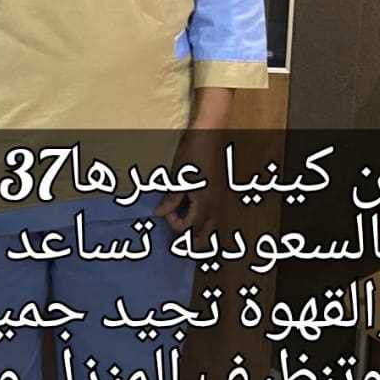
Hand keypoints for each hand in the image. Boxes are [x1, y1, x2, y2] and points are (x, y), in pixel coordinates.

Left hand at [154, 127, 225, 242]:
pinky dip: (204, 220)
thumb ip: (171, 199)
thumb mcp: (178, 177)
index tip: (164, 210)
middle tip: (179, 244)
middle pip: (205, 235)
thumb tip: (159, 214)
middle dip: (192, 241)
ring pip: (212, 226)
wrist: (209, 135)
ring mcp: (220, 199)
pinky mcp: (220, 192)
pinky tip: (195, 213)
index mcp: (204, 203)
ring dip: (199, 232)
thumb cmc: (192, 154)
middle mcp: (215, 206)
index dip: (173, 223)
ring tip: (186, 232)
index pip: (188, 227)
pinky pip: (214, 214)